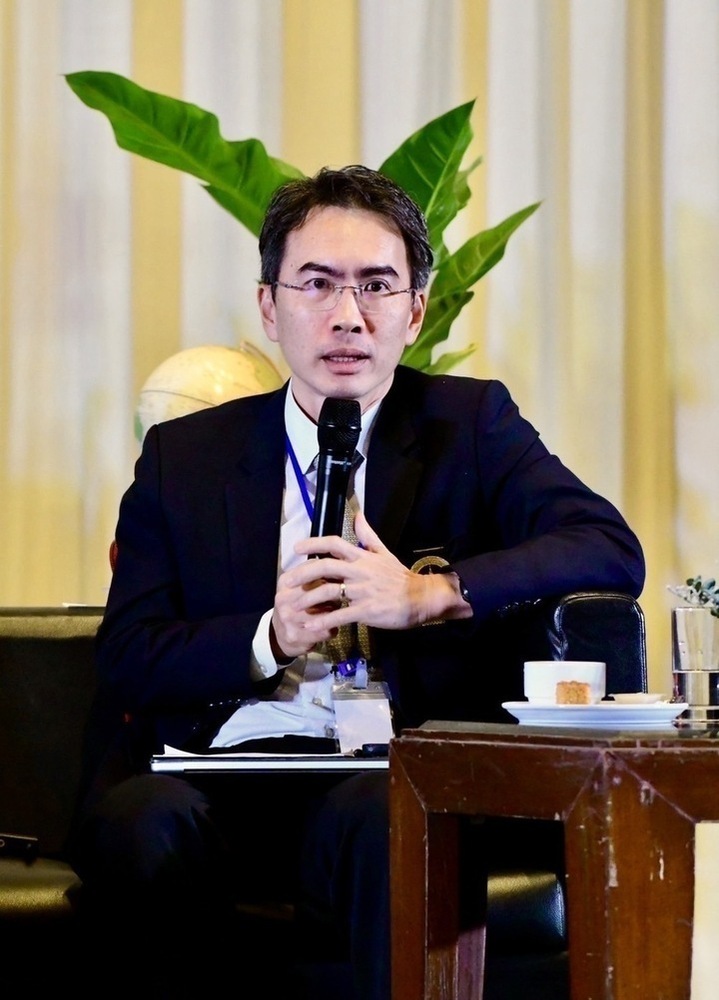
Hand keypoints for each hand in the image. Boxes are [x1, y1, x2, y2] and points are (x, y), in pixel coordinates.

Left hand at [271, 511, 470, 653]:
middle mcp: (359, 571)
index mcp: (362, 557)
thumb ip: (368, 535)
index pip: (334, 544)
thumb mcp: (384, 552)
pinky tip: (310, 626)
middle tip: (286, 580)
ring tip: (293, 606)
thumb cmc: (399, 577)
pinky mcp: (366, 610)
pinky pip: (341, 615)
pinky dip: (324, 620)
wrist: (420, 598)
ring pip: (330, 591)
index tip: (296, 548)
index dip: (314, 544)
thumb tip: (358, 514)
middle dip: (303, 572)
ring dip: (308, 599)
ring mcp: (362, 591)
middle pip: (325, 566)